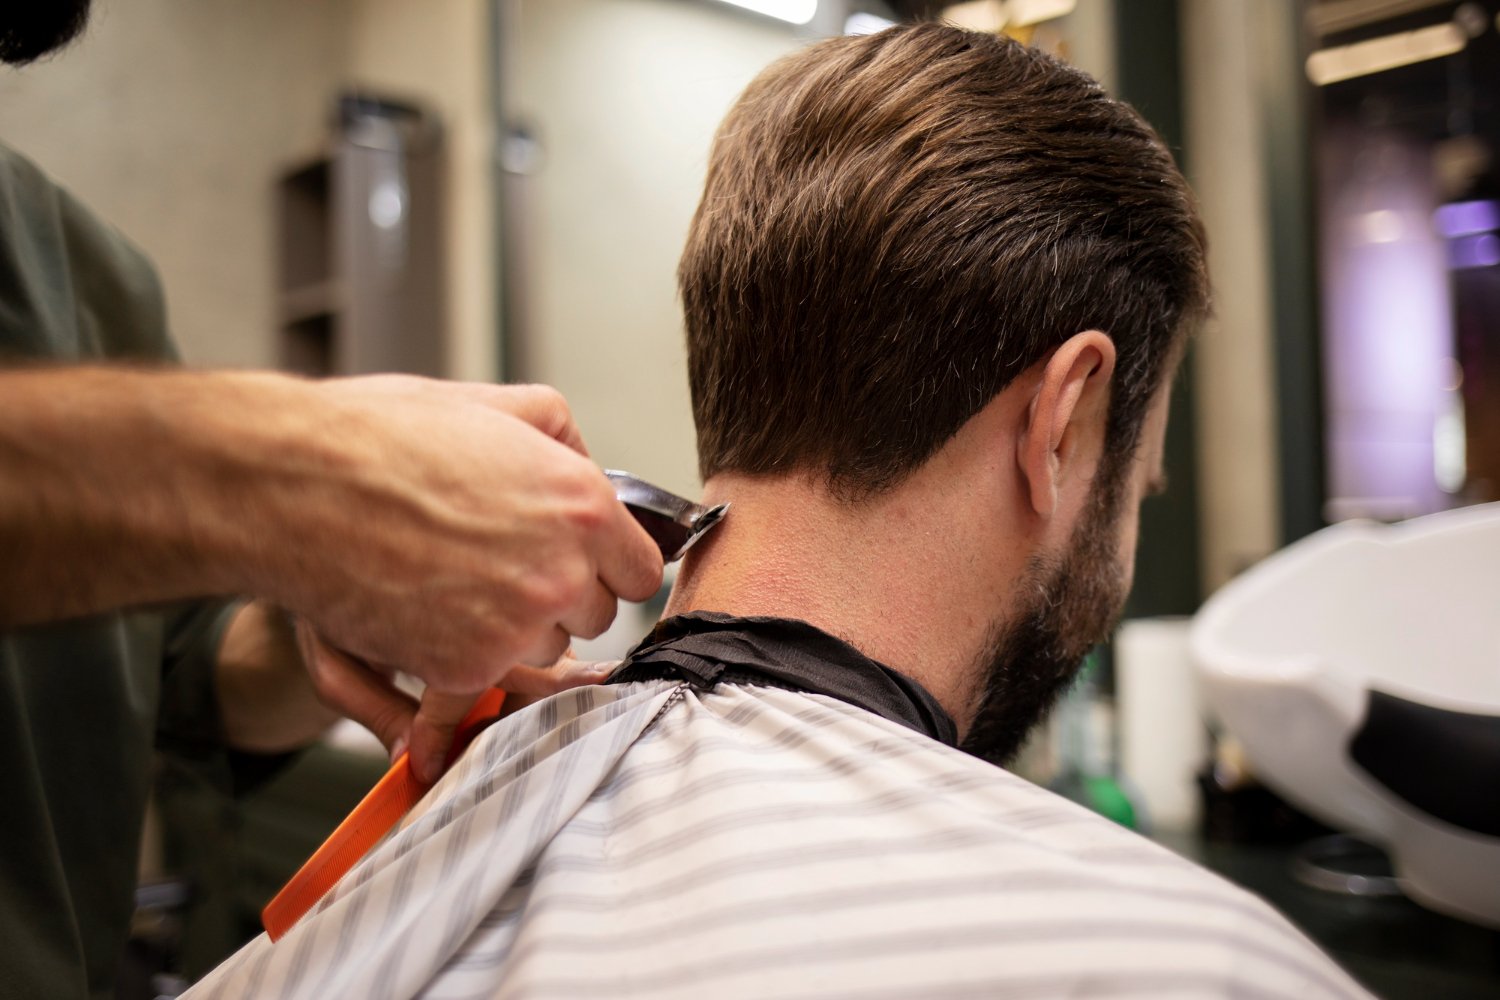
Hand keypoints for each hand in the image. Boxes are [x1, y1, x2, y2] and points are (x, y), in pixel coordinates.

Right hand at [252, 377, 661, 779]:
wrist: (293, 484)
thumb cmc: (382, 437)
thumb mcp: (493, 404)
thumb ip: (559, 435)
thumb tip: (585, 460)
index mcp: (582, 506)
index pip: (641, 570)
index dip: (607, 564)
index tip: (582, 562)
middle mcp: (561, 572)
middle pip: (598, 616)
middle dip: (561, 595)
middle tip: (503, 563)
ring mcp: (514, 626)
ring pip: (547, 651)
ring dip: (516, 630)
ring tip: (458, 582)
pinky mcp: (463, 668)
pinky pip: (490, 677)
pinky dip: (463, 655)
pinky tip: (427, 609)